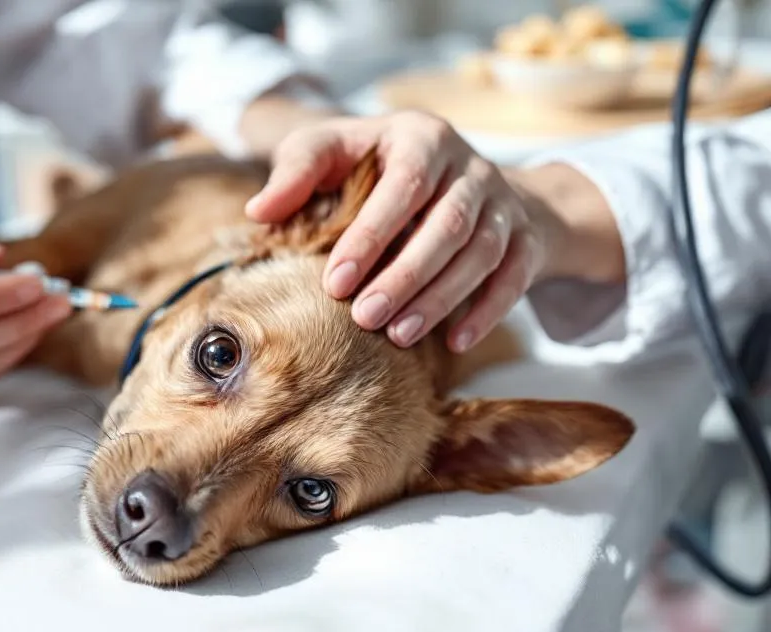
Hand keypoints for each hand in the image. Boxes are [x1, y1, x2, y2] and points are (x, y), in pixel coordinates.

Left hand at [245, 111, 545, 352]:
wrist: (456, 176)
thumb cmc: (373, 165)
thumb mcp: (330, 150)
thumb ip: (296, 172)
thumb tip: (259, 211)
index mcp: (422, 137)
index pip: (403, 186)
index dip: (370, 235)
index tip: (336, 282)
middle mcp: (471, 166)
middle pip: (447, 226)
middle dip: (405, 277)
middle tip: (364, 318)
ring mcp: (503, 202)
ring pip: (481, 254)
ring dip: (440, 299)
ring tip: (398, 335)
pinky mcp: (524, 237)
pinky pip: (514, 277)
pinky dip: (488, 311)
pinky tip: (454, 343)